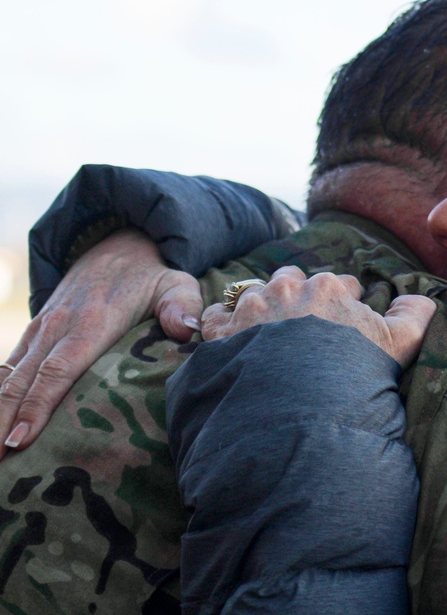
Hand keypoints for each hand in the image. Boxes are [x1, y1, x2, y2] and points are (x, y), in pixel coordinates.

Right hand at [0, 229, 203, 457]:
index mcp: (92, 322)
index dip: (39, 405)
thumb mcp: (177, 283)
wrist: (117, 247)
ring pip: (9, 375)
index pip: (60, 369)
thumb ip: (183, 306)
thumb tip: (188, 329)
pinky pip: (8, 366)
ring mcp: (42, 328)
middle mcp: (58, 326)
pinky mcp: (35, 332)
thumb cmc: (153, 277)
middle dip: (5, 419)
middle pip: (24, 380)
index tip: (23, 438)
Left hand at [202, 266, 435, 366]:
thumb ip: (415, 315)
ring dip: (261, 307)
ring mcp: (251, 308)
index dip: (345, 304)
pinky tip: (231, 343)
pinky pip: (214, 317)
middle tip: (304, 329)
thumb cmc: (354, 374)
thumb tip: (424, 299)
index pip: (340, 284)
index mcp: (329, 286)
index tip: (344, 328)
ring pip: (254, 294)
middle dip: (299, 297)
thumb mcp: (400, 344)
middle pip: (293, 280)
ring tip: (267, 335)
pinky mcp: (222, 332)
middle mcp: (287, 287)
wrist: (302, 406)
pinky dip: (221, 326)